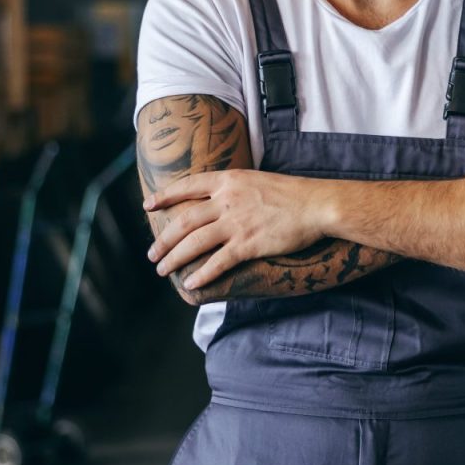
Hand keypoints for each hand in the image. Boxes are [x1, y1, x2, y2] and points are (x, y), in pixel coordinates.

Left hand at [143, 170, 327, 287]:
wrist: (317, 205)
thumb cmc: (293, 194)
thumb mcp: (257, 180)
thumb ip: (234, 189)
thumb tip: (218, 200)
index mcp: (229, 181)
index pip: (187, 186)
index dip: (164, 197)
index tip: (148, 206)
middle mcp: (227, 200)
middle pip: (184, 220)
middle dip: (163, 239)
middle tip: (152, 254)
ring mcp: (237, 222)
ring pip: (194, 242)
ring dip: (174, 258)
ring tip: (162, 270)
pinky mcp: (249, 244)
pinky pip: (218, 262)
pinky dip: (202, 274)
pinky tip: (191, 283)